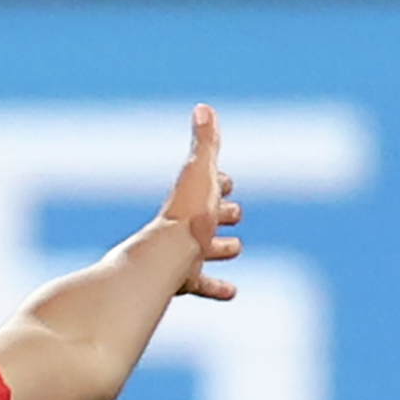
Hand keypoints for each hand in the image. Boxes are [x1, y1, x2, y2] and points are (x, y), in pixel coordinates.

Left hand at [159, 103, 243, 301]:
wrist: (165, 258)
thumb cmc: (187, 214)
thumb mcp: (201, 172)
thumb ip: (206, 142)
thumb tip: (202, 108)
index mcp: (191, 198)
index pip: (208, 185)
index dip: (219, 181)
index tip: (226, 181)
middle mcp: (185, 225)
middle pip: (208, 216)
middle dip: (222, 212)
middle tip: (234, 213)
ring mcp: (184, 253)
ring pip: (207, 250)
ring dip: (221, 248)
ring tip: (234, 248)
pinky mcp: (185, 279)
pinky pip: (203, 284)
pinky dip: (217, 287)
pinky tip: (231, 292)